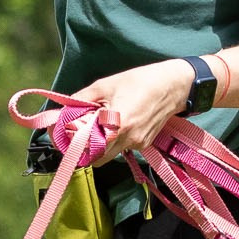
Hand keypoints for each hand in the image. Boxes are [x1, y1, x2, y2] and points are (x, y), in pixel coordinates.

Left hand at [72, 59, 198, 163]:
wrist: (174, 86)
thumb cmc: (141, 81)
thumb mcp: (106, 84)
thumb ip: (82, 98)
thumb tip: (64, 106)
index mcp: (117, 125)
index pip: (88, 148)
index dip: (75, 145)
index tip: (66, 137)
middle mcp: (127, 139)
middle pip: (97, 158)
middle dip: (86, 149)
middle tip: (79, 133)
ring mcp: (137, 144)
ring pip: (110, 155)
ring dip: (100, 145)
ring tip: (99, 125)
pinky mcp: (144, 144)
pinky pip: (122, 148)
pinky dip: (115, 140)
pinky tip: (117, 124)